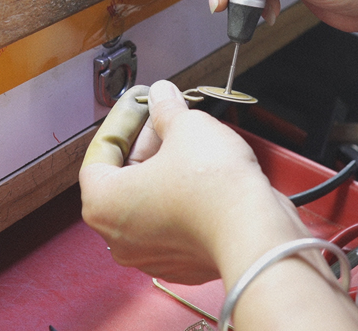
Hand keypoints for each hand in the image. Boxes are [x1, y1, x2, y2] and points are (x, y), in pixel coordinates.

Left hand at [80, 80, 307, 284]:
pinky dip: (182, 193)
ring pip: (150, 197)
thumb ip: (166, 108)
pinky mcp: (181, 261)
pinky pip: (173, 218)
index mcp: (103, 203)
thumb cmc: (212, 186)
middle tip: (167, 113)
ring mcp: (150, 253)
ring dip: (165, 165)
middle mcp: (119, 236)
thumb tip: (162, 96)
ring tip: (189, 136)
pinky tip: (203, 168)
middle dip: (147, 140)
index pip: (101, 151)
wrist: (255, 232)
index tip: (140, 100)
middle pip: (124, 175)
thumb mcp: (185, 127)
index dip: (123, 119)